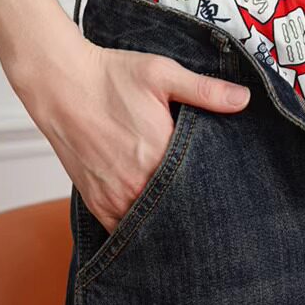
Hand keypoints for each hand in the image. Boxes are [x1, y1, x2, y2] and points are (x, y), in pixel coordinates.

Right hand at [10, 37, 250, 233]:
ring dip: (167, 221)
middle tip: (213, 208)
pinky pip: (121, 230)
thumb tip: (244, 100)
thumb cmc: (111, 77)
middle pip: (177, 212)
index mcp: (160, 156)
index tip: (229, 191)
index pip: (201, 189)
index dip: (216, 190)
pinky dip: (138, 228)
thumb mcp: (163, 74)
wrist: (60, 83)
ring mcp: (113, 197)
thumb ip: (206, 90)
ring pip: (150, 227)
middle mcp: (136, 184)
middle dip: (195, 210)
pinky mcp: (95, 201)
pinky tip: (154, 218)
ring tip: (186, 214)